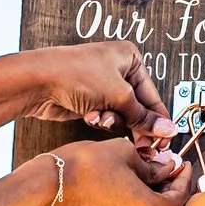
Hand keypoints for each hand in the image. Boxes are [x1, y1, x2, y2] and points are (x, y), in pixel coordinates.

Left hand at [19, 43, 170, 141]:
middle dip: (136, 124)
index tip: (165, 141)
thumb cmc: (75, 74)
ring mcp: (103, 86)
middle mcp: (118, 70)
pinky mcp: (90, 100)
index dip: (159, 120)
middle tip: (144, 146)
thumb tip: (167, 129)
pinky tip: (90, 116)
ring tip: (102, 118)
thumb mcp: (119, 96)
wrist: (37, 81)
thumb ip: (144, 117)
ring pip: (122, 115)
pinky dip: (101, 120)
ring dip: (114, 121)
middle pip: (139, 107)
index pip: (153, 95)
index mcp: (130, 59)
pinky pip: (106, 117)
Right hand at [49, 139, 190, 205]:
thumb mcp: (126, 154)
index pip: (180, 200)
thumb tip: (165, 169)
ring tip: (148, 187)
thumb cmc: (84, 167)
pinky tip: (129, 198)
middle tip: (169, 179)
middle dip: (173, 199)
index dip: (184, 180)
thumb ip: (153, 166)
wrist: (47, 186)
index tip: (182, 168)